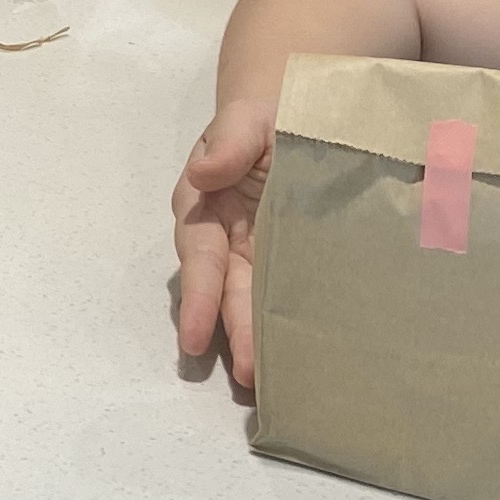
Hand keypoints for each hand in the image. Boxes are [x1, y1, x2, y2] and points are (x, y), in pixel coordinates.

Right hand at [170, 97, 274, 383]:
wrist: (302, 116)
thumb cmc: (270, 116)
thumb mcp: (250, 118)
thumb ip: (230, 141)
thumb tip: (202, 174)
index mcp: (205, 206)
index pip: (201, 257)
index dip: (200, 299)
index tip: (197, 339)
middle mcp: (224, 239)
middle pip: (226, 292)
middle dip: (236, 334)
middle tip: (250, 377)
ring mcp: (255, 255)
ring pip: (250, 303)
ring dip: (257, 342)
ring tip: (268, 383)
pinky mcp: (286, 264)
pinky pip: (280, 297)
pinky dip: (285, 326)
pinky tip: (300, 357)